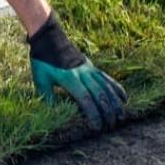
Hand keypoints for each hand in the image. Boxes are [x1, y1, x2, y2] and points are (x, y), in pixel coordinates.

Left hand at [27, 12, 127, 129]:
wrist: (49, 38)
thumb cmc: (43, 60)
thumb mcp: (40, 79)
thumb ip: (47, 97)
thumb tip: (54, 113)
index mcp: (70, 78)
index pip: (85, 98)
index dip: (93, 113)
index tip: (96, 126)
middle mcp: (83, 74)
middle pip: (100, 94)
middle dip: (107, 112)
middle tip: (110, 126)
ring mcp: (90, 69)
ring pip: (107, 87)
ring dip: (115, 103)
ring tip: (121, 117)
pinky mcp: (92, 67)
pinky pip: (108, 79)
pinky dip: (117, 89)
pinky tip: (124, 98)